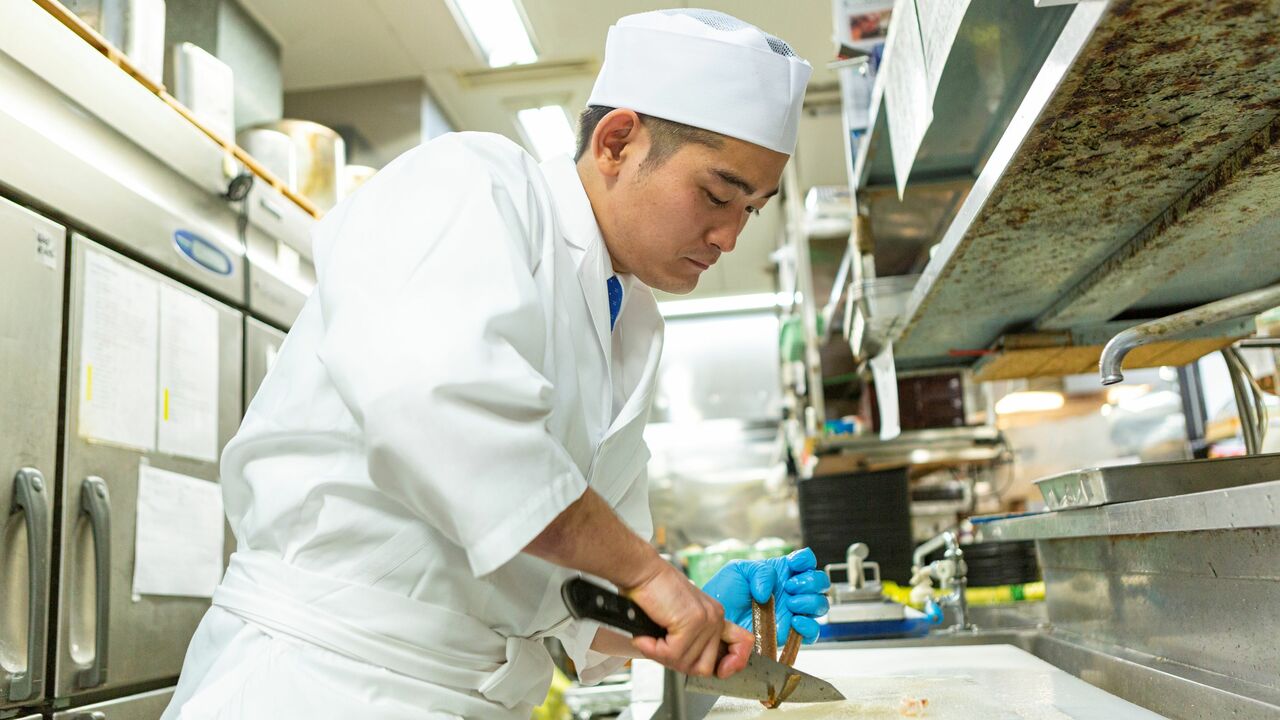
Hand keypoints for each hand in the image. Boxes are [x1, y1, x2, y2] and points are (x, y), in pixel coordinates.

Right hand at [625, 560, 753, 678]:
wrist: (642, 571)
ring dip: (662, 656)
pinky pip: (672, 654)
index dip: (733, 663)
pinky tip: (645, 637)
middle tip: (660, 649)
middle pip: (705, 666)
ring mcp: (706, 619)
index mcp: (715, 616)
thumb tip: (689, 665)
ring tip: (649, 639)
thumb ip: (690, 638)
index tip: (721, 671)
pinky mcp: (691, 621)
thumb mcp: (678, 617)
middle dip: (679, 664)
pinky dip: (653, 650)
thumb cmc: (653, 591)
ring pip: (687, 663)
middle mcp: (715, 617)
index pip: (742, 644)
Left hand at [702, 547, 830, 645]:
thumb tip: (771, 590)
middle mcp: (789, 591)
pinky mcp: (789, 633)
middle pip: (819, 583)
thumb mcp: (739, 570)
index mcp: (780, 573)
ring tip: (790, 602)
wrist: (715, 620)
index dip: (805, 560)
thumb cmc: (723, 593)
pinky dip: (809, 626)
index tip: (794, 564)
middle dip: (810, 582)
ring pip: (820, 605)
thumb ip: (760, 571)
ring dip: (810, 601)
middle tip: (790, 586)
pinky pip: (812, 633)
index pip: (805, 561)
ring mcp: (791, 612)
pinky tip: (794, 620)